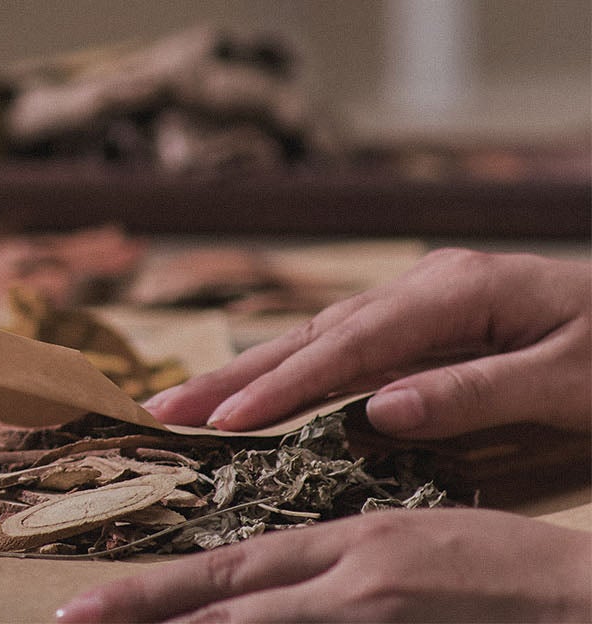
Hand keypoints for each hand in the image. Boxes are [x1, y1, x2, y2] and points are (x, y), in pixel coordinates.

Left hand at [54, 509, 591, 622]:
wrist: (586, 593)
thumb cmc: (507, 572)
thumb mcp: (410, 548)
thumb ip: (334, 573)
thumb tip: (264, 592)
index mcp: (348, 544)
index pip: (228, 568)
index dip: (154, 590)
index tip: (88, 605)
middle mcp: (351, 577)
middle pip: (226, 601)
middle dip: (145, 615)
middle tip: (72, 620)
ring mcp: (377, 613)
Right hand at [144, 250, 590, 436]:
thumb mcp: (572, 379)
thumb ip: (475, 393)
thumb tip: (376, 412)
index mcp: (457, 289)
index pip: (351, 346)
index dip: (281, 388)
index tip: (223, 427)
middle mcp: (430, 284)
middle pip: (315, 334)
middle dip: (235, 376)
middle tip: (160, 411)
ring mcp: (429, 298)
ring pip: (323, 338)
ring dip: (253, 374)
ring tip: (187, 406)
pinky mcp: (435, 318)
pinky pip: (351, 347)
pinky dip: (298, 372)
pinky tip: (262, 391)